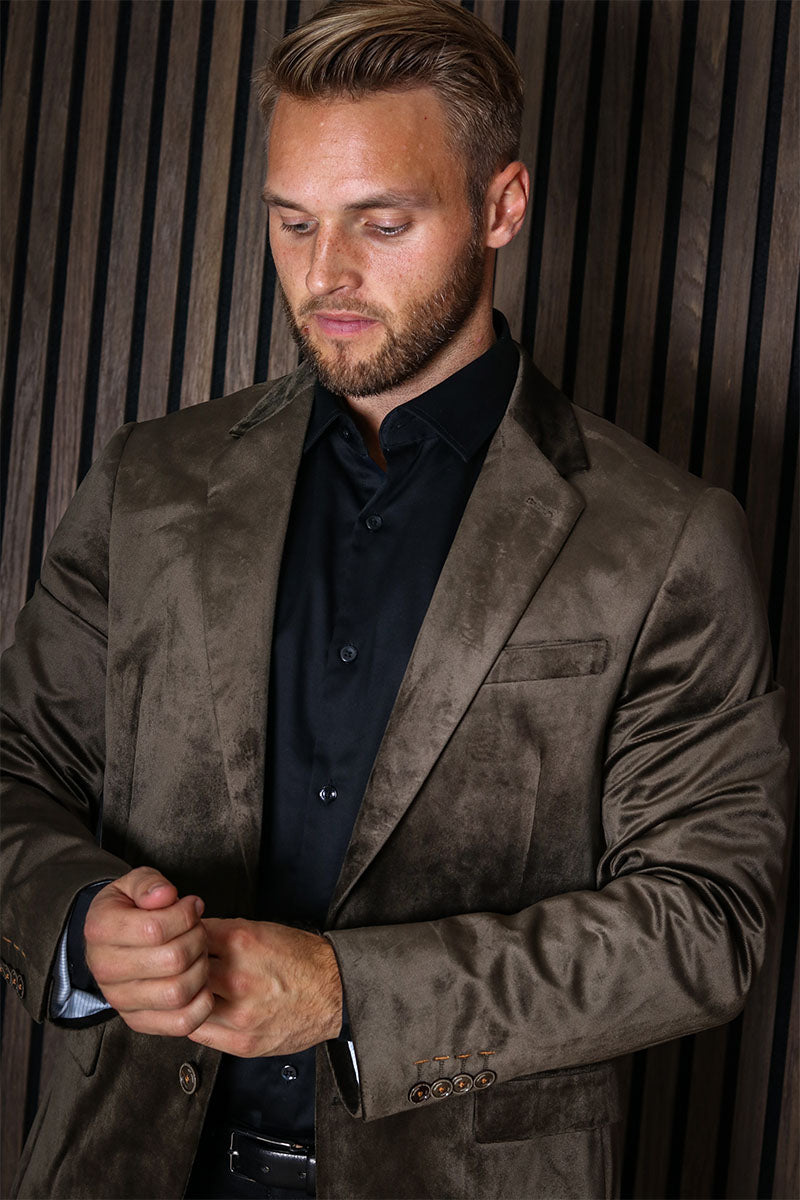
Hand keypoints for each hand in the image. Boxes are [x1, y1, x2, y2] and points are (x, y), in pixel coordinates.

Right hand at [83, 866, 213, 1036]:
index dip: (186, 914)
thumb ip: (148, 883)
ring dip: (201, 968)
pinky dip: (202, 1003)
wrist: (108, 941)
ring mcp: (120, 1000)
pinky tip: (200, 980)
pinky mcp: (138, 1021)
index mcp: (100, 930)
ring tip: (198, 952)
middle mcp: (105, 970)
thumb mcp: (132, 884)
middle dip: (197, 938)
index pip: (156, 928)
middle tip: (197, 929)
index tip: (192, 905)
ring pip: (178, 992)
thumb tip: (165, 895)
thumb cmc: (128, 909)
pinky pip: (181, 1023)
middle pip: (173, 960)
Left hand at [186, 919, 342, 1056]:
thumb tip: (190, 935)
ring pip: (186, 1006)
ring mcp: (238, 1012)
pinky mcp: (241, 1041)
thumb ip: (224, 933)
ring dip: (183, 999)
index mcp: (241, 941)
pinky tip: (198, 1012)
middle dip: (177, 970)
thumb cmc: (301, 959)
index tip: (177, 943)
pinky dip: (194, 1020)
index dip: (179, 940)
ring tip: (186, 994)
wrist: (335, 991)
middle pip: (181, 972)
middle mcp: (237, 977)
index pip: (187, 936)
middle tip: (175, 970)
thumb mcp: (262, 929)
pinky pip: (199, 1033)